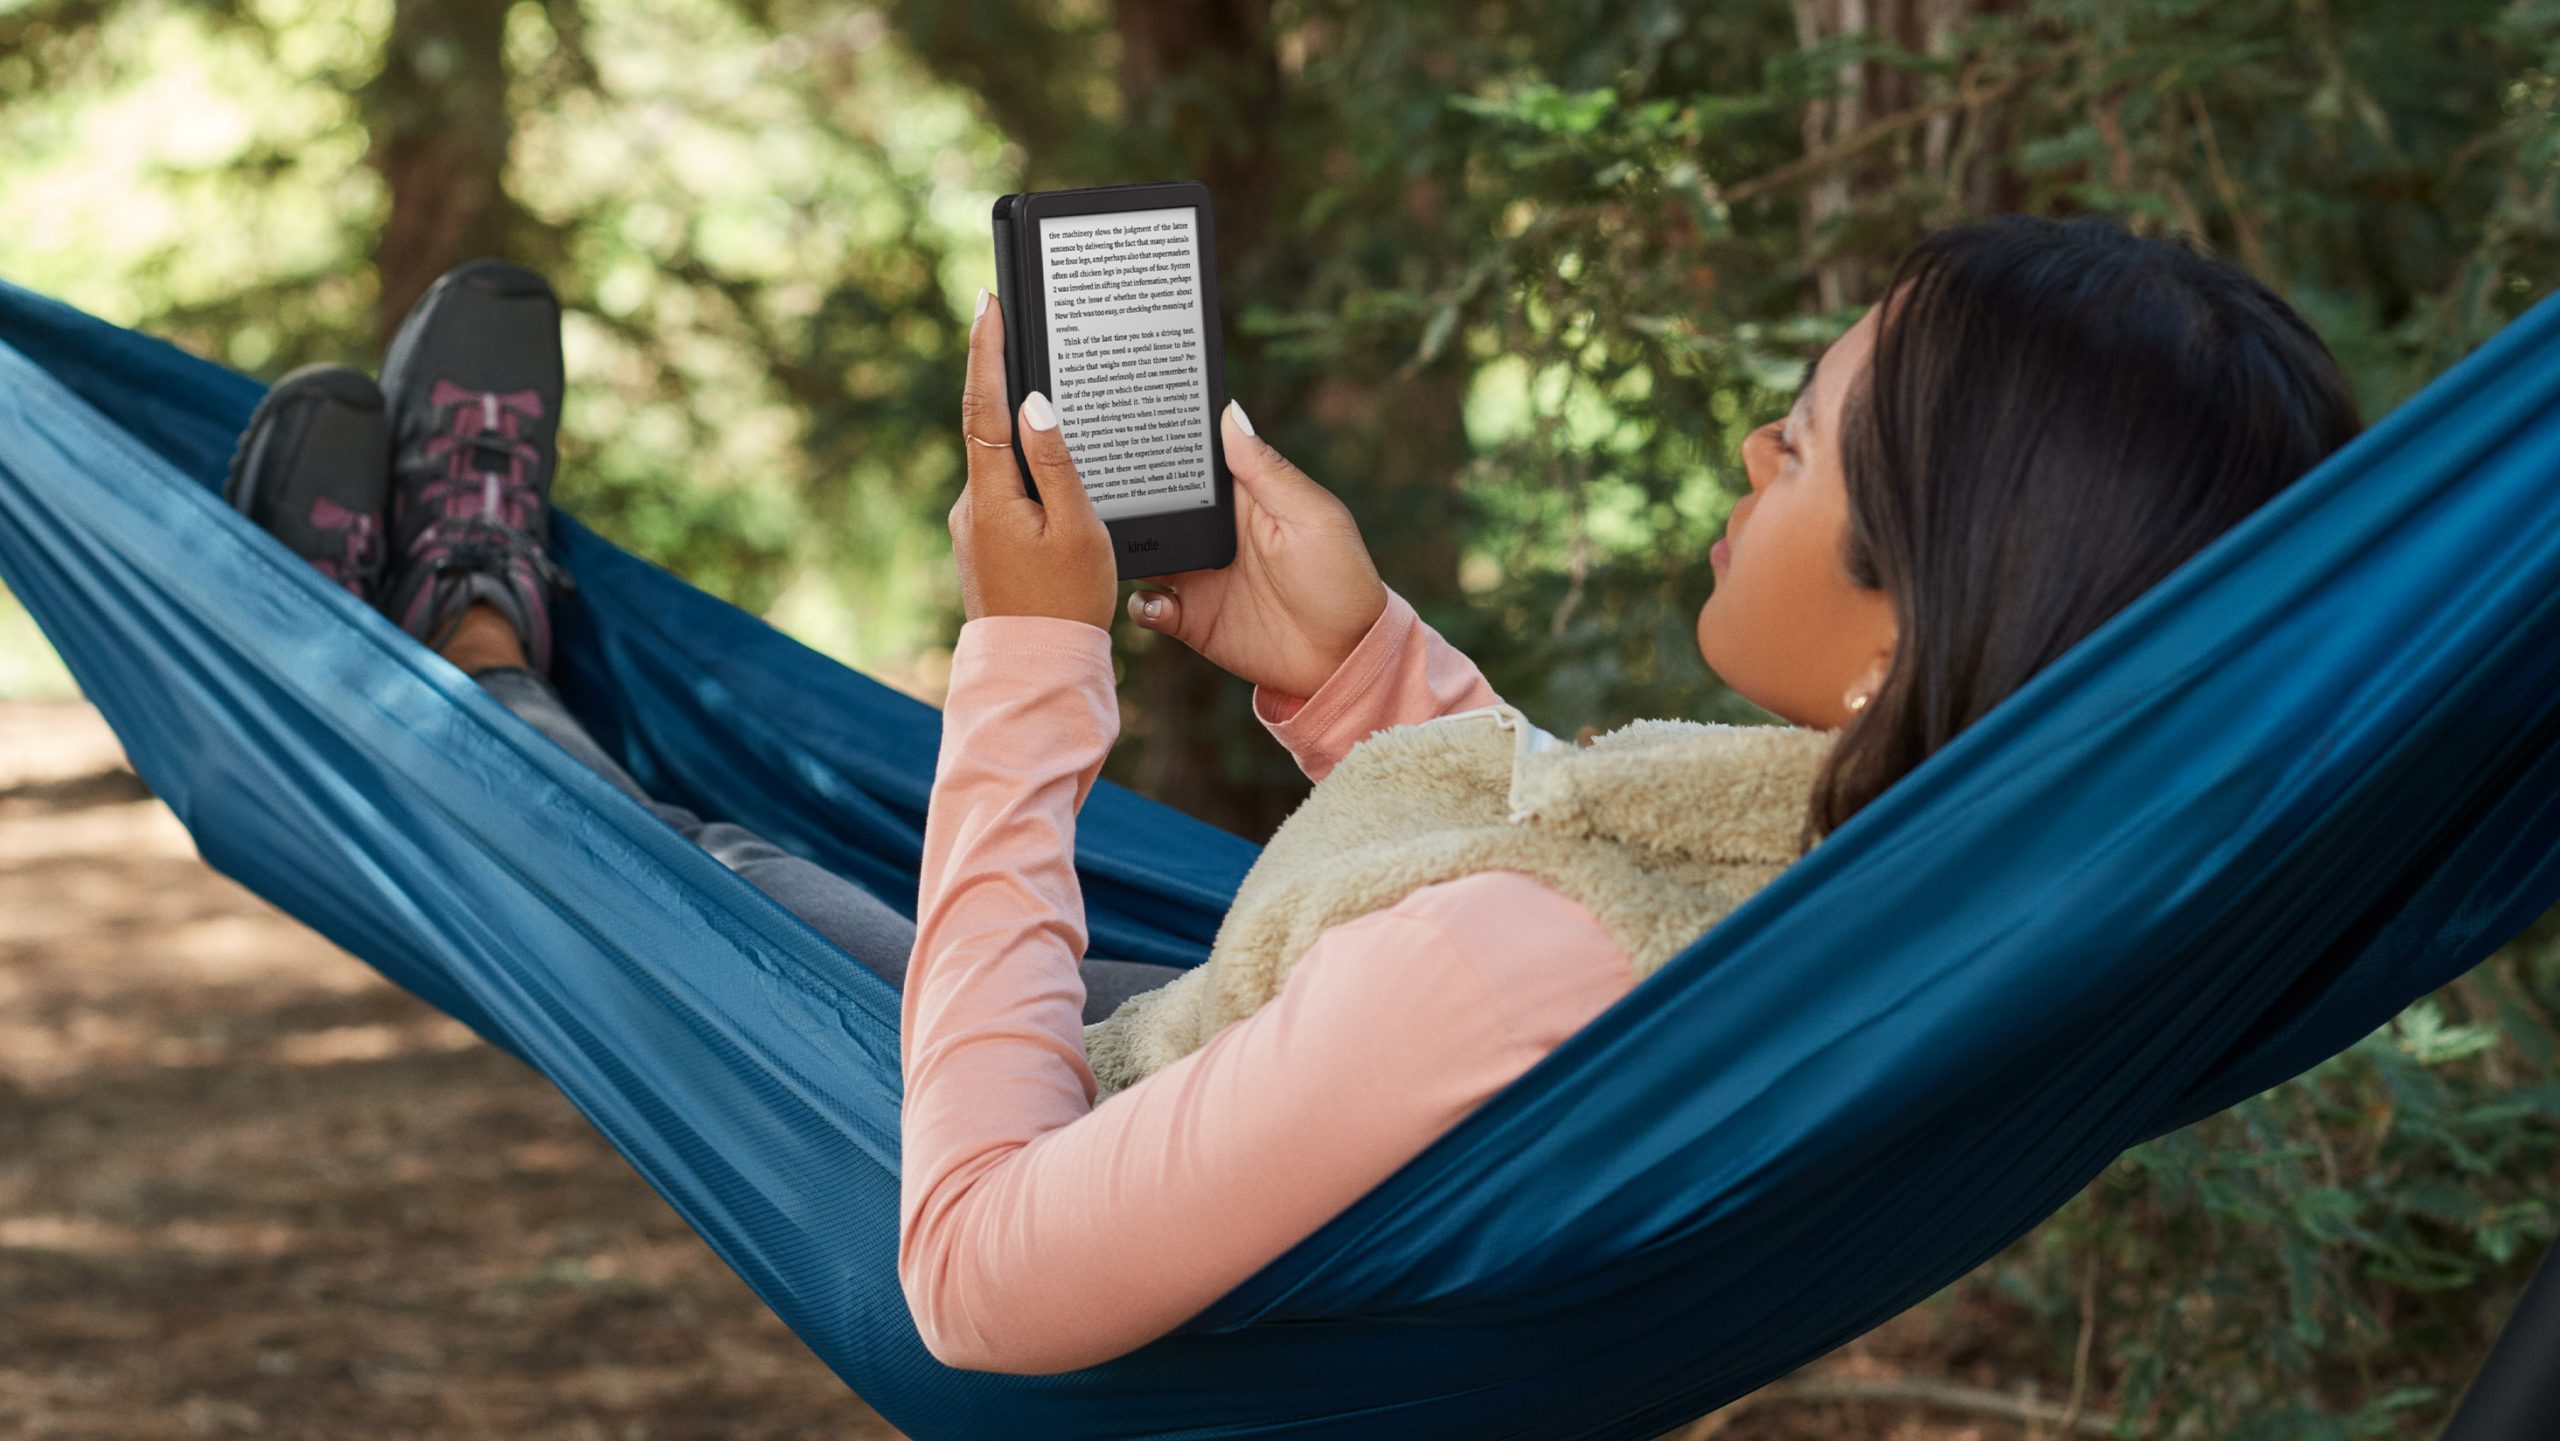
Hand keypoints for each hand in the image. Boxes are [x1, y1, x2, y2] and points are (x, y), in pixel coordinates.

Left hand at [950, 290, 1116, 630]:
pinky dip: (1026, 468)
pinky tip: (1054, 475)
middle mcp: (971, 504)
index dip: (985, 349)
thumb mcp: (1077, 529)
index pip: (984, 404)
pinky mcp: (985, 542)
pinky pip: (1006, 488)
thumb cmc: (1066, 604)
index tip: (987, 302)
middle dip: (1004, 376)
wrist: (1035, 671)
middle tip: (1016, 320)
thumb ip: (1056, 462)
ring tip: (1053, 394)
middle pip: (988, 425)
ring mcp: (974, 524)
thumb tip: (1035, 404)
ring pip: (999, 459)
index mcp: (992, 495)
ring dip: (1020, 428)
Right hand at [1125, 404, 1387, 699]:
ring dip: (1124, 550)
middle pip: (1156, 507)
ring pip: (1142, 554)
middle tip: (1098, 490)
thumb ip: (1266, 471)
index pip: (1193, 464)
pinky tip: (1157, 603)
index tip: (1128, 424)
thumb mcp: (1311, 516)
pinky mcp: (1191, 618)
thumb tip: (1231, 413)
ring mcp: (1197, 576)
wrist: (1343, 660)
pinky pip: (1148, 607)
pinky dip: (1141, 606)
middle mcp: (1212, 534)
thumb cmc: (1340, 579)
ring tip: (1113, 546)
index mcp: (1241, 500)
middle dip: (1127, 498)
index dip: (1162, 445)